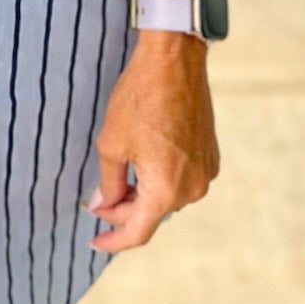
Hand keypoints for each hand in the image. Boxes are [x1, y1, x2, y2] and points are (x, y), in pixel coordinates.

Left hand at [82, 30, 219, 252]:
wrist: (174, 62)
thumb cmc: (140, 98)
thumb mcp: (112, 143)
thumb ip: (108, 182)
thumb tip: (105, 203)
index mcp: (166, 191)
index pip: (136, 232)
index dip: (112, 240)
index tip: (94, 241)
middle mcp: (191, 189)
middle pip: (151, 214)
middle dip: (122, 210)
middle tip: (96, 199)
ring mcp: (205, 173)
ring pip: (166, 197)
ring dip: (141, 194)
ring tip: (116, 179)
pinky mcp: (209, 157)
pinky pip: (181, 179)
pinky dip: (159, 179)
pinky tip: (141, 163)